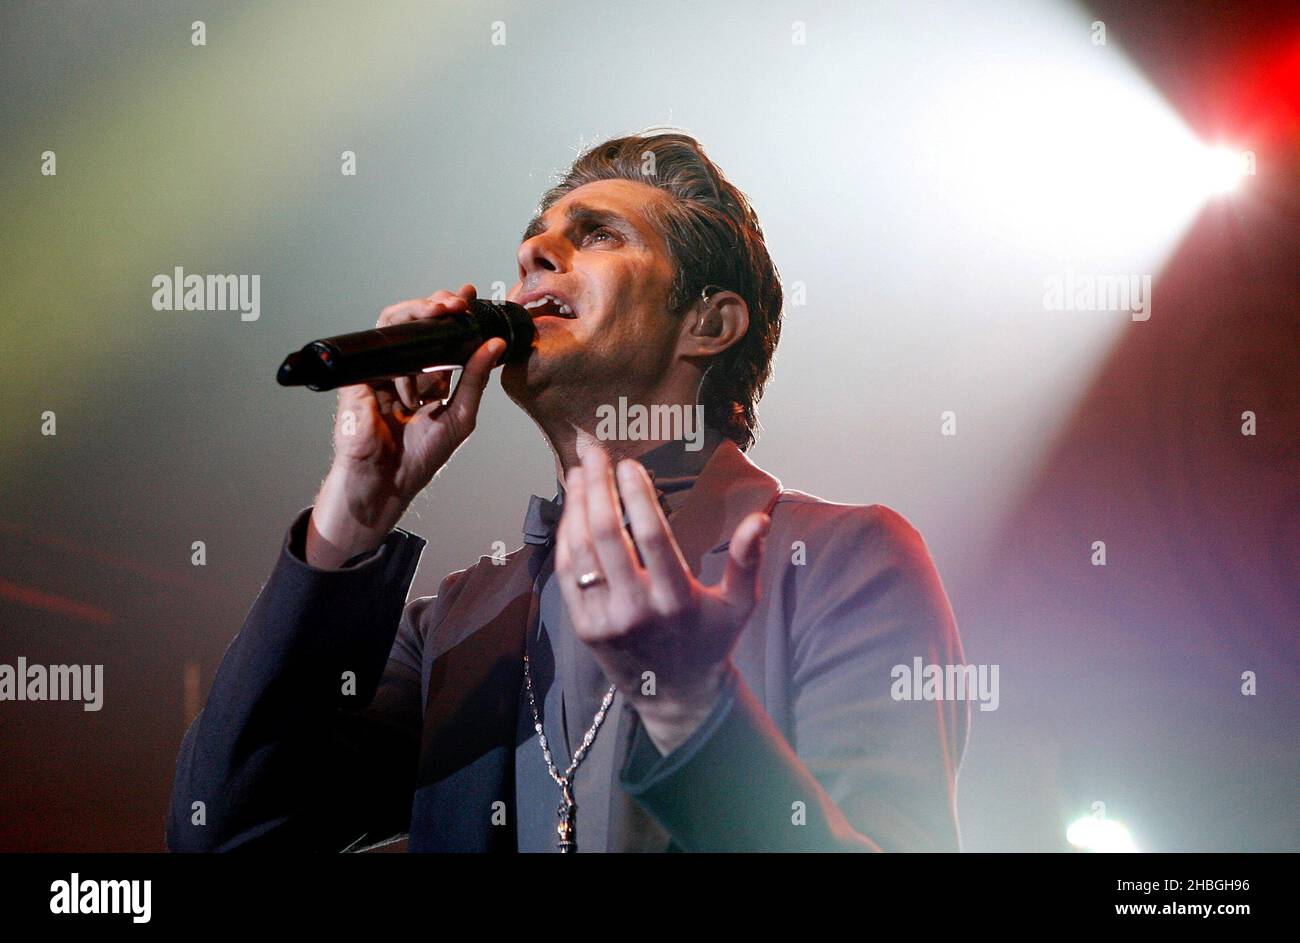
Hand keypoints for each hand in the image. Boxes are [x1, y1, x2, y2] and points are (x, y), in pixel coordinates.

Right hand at [306, 284, 504, 567]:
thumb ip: (475, 379)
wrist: (387, 484)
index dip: (454, 317)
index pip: (439, 338)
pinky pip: (375, 344)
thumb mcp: (460, 416)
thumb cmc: (419, 457)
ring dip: (420, 311)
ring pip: (393, 325)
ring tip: (444, 310)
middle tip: (459, 300)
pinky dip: (398, 334)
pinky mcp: (359, 377)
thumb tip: (495, 344)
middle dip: (437, 306)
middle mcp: (403, 371)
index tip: (471, 299)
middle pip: (416, 325)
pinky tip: (419, 333)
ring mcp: (379, 371)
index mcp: (427, 379)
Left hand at [554, 447, 771, 753]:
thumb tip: (761, 517)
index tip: (629, 463)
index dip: (636, 495)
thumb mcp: (740, 605)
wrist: (674, 694)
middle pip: (607, 536)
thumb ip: (748, 561)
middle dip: (597, 487)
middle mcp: (636, 609)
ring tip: (579, 471)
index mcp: (677, 600)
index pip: (651, 537)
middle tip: (594, 452)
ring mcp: (604, 619)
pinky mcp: (583, 625)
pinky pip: (568, 572)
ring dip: (576, 505)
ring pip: (580, 551)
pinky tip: (572, 508)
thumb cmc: (710, 640)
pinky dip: (567, 536)